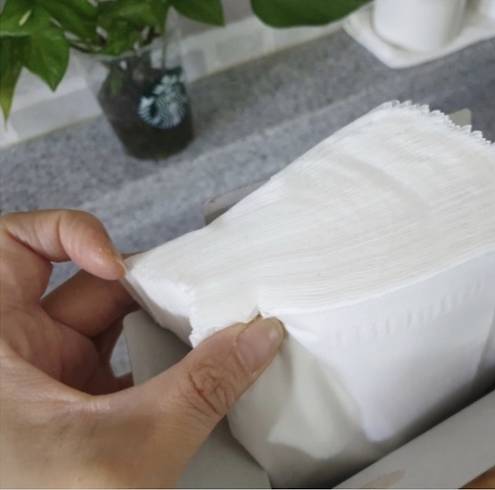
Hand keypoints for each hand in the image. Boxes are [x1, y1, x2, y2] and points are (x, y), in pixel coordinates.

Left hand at [0, 210, 283, 487]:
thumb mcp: (133, 446)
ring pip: (113, 328)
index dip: (64, 234)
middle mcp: (18, 355)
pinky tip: (201, 374)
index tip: (116, 263)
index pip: (11, 247)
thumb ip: (204, 385)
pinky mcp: (79, 410)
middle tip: (200, 298)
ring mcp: (51, 383)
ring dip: (163, 331)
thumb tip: (262, 335)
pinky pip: (126, 365)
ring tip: (213, 332)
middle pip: (85, 286)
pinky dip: (164, 366)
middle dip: (147, 289)